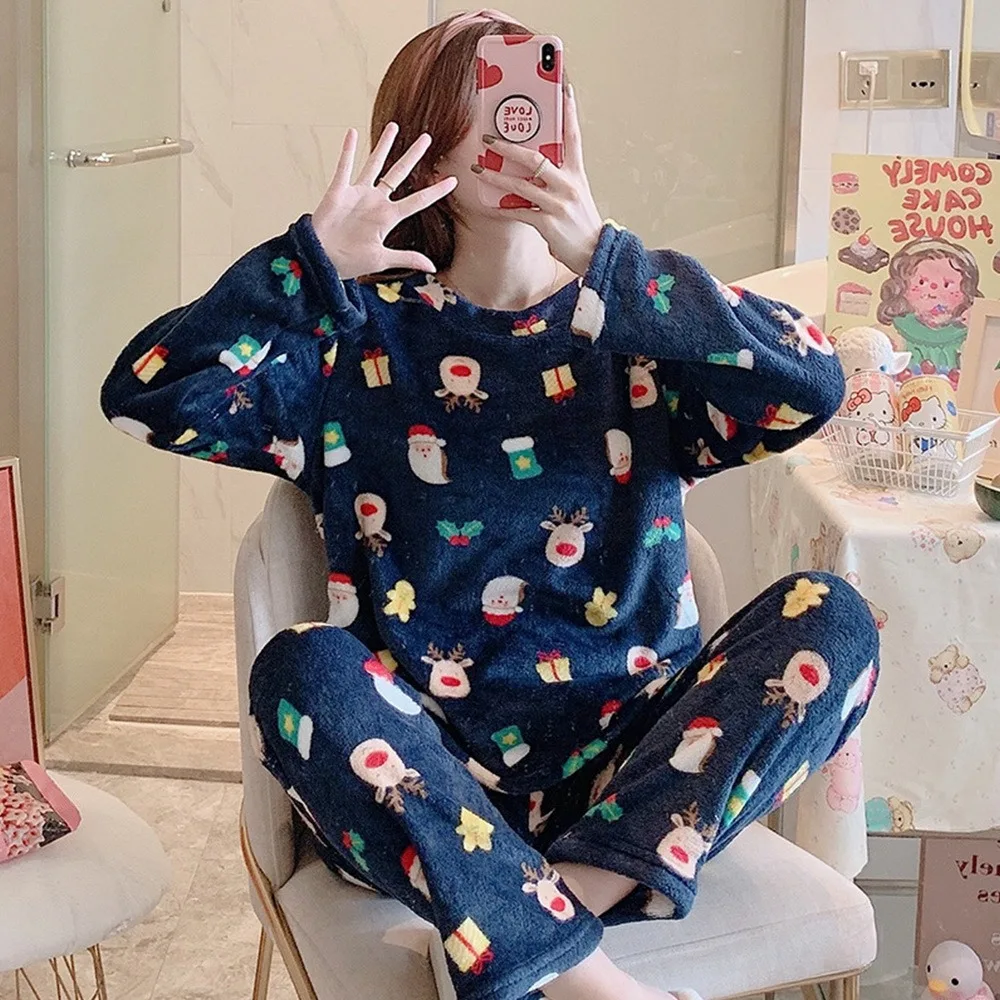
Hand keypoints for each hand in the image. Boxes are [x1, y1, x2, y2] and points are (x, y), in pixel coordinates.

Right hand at [312, 123, 457, 279]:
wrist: (322, 260)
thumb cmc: (350, 262)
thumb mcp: (382, 260)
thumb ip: (407, 258)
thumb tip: (432, 267)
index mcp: (388, 217)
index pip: (418, 200)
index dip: (435, 191)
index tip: (453, 181)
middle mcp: (376, 201)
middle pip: (399, 173)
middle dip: (413, 155)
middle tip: (427, 138)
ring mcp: (358, 194)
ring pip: (374, 164)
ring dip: (383, 145)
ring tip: (393, 126)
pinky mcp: (339, 191)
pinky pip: (344, 167)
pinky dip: (348, 151)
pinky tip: (352, 134)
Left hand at [472, 86, 602, 275]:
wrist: (595, 252)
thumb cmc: (580, 222)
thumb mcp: (576, 194)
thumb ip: (558, 177)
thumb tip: (533, 166)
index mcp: (577, 174)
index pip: (573, 136)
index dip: (568, 111)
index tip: (563, 87)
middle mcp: (568, 185)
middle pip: (536, 158)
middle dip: (509, 147)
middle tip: (489, 139)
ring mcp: (558, 205)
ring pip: (521, 185)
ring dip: (496, 177)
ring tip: (478, 170)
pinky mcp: (548, 224)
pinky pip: (518, 213)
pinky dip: (501, 208)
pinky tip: (489, 204)